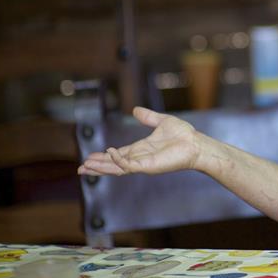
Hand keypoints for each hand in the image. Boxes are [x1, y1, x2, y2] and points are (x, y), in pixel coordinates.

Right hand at [77, 107, 199, 175]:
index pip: (118, 154)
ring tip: (86, 167)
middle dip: (98, 166)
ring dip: (102, 167)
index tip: (89, 157)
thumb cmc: (183, 135)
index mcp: (141, 149)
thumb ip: (148, 117)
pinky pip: (129, 165)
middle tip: (81, 167)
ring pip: (117, 168)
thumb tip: (135, 110)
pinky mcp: (149, 166)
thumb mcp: (161, 121)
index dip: (104, 157)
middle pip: (114, 164)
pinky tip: (110, 152)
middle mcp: (140, 158)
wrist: (196, 143)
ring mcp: (143, 163)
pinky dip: (118, 160)